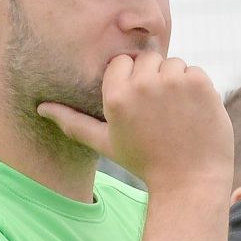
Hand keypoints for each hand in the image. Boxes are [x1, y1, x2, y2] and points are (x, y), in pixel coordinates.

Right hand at [37, 52, 232, 191]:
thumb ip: (73, 122)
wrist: (189, 181)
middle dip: (155, 79)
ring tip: (177, 115)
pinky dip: (198, 89)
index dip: (132, 81)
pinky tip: (193, 114)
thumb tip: (41, 108)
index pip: (122, 62)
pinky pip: (195, 71)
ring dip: (177, 83)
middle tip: (161, 113)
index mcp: (115, 96)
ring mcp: (172, 82)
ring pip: (174, 63)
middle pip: (149, 59)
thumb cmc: (145, 163)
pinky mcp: (199, 83)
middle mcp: (142, 85)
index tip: (141, 105)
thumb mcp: (105, 143)